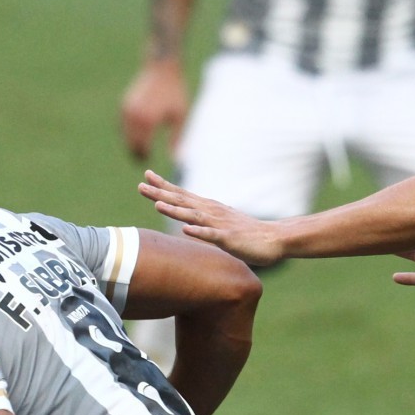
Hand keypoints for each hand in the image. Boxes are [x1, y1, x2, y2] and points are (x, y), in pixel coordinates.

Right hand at [119, 61, 189, 161]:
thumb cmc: (175, 92)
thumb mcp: (179, 117)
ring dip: (130, 142)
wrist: (162, 68)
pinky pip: (122, 125)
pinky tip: (135, 134)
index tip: (148, 159)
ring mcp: (127, 110)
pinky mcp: (124, 105)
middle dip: (135, 152)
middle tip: (142, 158)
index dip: (144, 155)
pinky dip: (127, 132)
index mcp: (148, 121)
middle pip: (130, 143)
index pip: (141, 147)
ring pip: (124, 135)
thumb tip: (176, 160)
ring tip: (139, 148)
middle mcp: (134, 116)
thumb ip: (176, 139)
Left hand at [138, 171, 286, 266]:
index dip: (163, 186)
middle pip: (182, 201)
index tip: (146, 176)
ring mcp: (220, 225)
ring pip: (194, 216)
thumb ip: (202, 221)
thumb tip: (185, 222)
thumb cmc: (245, 233)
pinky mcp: (229, 239)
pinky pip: (212, 236)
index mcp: (208, 208)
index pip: (182, 194)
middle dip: (161, 194)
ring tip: (158, 205)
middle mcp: (211, 212)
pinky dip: (199, 232)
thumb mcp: (218, 225)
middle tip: (140, 186)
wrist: (273, 239)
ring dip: (175, 210)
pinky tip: (186, 230)